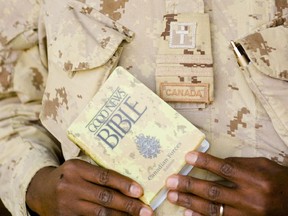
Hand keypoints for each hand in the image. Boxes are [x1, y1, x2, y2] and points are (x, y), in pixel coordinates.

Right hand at [26, 159, 152, 215]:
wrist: (41, 189)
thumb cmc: (68, 175)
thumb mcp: (79, 167)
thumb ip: (98, 172)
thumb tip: (128, 181)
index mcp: (76, 168)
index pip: (104, 176)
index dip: (123, 184)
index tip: (139, 191)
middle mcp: (71, 186)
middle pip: (104, 197)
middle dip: (128, 205)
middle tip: (146, 211)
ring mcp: (67, 205)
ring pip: (100, 213)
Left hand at [166, 152, 287, 215]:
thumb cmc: (274, 178)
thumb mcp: (260, 164)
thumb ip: (237, 164)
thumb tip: (211, 162)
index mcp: (255, 178)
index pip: (225, 169)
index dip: (205, 162)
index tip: (187, 157)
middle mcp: (250, 198)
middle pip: (214, 191)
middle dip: (190, 185)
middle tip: (170, 181)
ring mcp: (246, 215)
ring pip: (213, 209)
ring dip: (190, 203)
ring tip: (173, 196)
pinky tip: (187, 214)